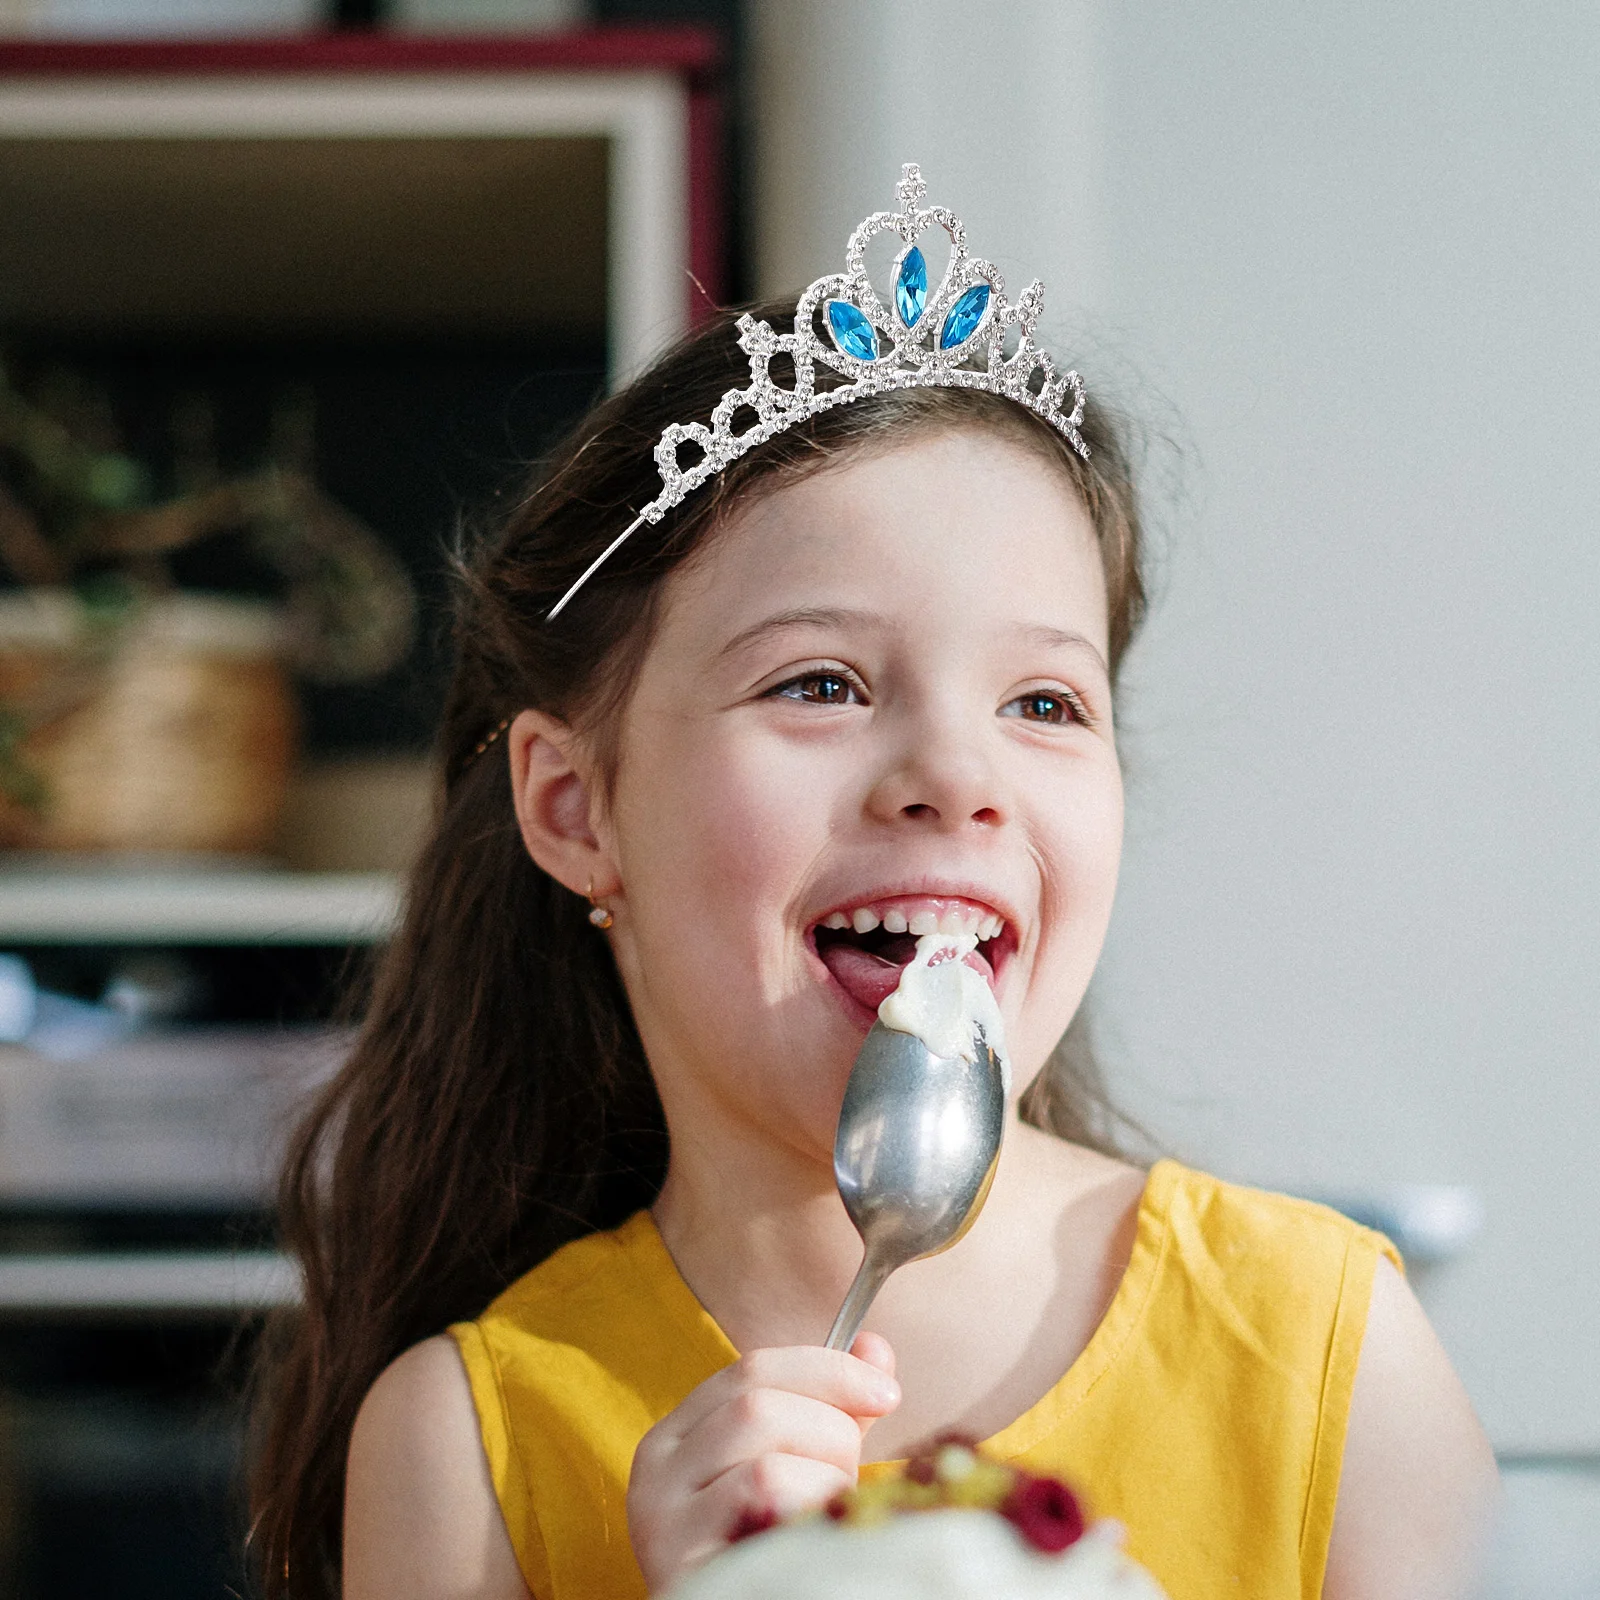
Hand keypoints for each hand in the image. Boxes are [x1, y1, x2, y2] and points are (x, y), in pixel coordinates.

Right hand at [626, 1333, 898, 1593]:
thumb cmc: (766, 1544)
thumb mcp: (799, 1466)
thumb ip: (832, 1410)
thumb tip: (874, 1349)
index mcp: (680, 1433)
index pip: (753, 1368)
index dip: (828, 1370)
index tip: (887, 1393)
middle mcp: (658, 1470)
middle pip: (758, 1407)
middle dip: (830, 1435)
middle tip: (849, 1479)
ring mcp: (663, 1523)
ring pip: (765, 1465)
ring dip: (823, 1484)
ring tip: (826, 1518)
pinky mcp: (682, 1569)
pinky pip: (764, 1515)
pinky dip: (808, 1516)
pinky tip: (812, 1539)